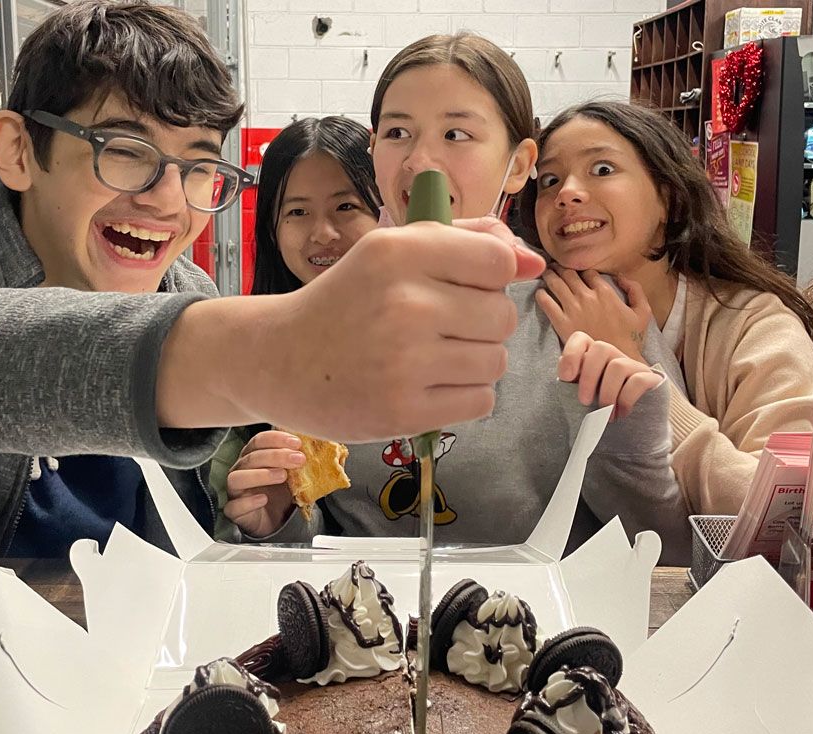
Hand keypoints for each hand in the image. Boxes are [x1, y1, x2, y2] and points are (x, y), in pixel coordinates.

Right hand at [157, 220, 543, 439]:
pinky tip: (428, 387)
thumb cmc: (344, 304)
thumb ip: (464, 243)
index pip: (498, 262)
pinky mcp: (404, 411)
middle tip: (436, 330)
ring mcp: (404, 361)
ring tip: (429, 360)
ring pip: (496, 361)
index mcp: (398, 252)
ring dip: (473, 363)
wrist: (280, 361)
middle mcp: (403, 303)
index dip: (492, 279)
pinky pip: (480, 400)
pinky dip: (463, 397)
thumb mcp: (391, 252)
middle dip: (481, 325)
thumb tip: (532, 262)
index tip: (463, 289)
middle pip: (503, 316)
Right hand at [222, 431, 302, 536]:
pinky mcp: (234, 511)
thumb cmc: (280, 491)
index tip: (297, 443)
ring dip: (261, 475)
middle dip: (276, 455)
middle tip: (298, 459)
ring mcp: (235, 490)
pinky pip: (235, 506)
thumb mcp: (292, 474)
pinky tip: (263, 499)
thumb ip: (298, 460)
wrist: (275, 520)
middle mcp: (241, 470)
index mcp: (254, 456)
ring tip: (283, 476)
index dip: (277, 439)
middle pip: (252, 457)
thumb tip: (318, 447)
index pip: (259, 440)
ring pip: (238, 478)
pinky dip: (249, 502)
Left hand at [536, 267, 651, 361]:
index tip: (575, 270)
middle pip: (569, 274)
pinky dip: (541, 295)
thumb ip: (635, 289)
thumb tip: (621, 276)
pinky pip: (547, 303)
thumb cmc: (631, 339)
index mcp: (605, 292)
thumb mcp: (643, 311)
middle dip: (562, 268)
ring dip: (550, 276)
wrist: (615, 360)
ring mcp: (573, 309)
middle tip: (555, 267)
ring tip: (546, 273)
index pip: (588, 272)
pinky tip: (540, 293)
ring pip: (556, 284)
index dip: (581, 269)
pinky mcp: (562, 323)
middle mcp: (587, 297)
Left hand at [558, 331, 662, 420]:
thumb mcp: (583, 395)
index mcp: (593, 357)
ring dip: (607, 393)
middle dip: (589, 377)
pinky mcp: (651, 379)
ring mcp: (633, 366)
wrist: (634, 426)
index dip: (571, 354)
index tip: (566, 378)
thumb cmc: (601, 409)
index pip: (581, 339)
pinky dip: (625, 400)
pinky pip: (637, 381)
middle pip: (601, 348)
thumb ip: (572, 382)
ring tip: (606, 415)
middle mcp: (614, 356)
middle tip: (584, 402)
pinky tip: (621, 414)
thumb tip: (564, 370)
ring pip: (618, 366)